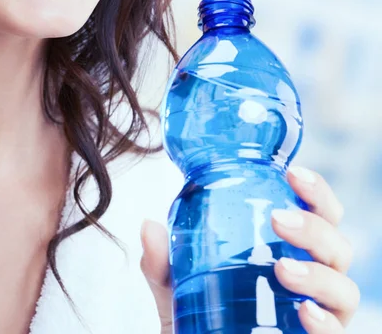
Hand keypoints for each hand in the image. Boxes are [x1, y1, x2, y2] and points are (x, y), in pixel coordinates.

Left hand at [140, 166, 359, 333]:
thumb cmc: (200, 316)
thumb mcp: (177, 285)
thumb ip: (162, 261)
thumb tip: (148, 226)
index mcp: (287, 249)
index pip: (318, 212)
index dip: (314, 190)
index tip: (292, 173)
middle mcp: (312, 278)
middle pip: (335, 245)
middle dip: (315, 227)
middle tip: (278, 219)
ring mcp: (319, 314)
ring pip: (344, 289)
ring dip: (319, 275)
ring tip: (283, 270)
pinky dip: (328, 324)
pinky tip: (306, 313)